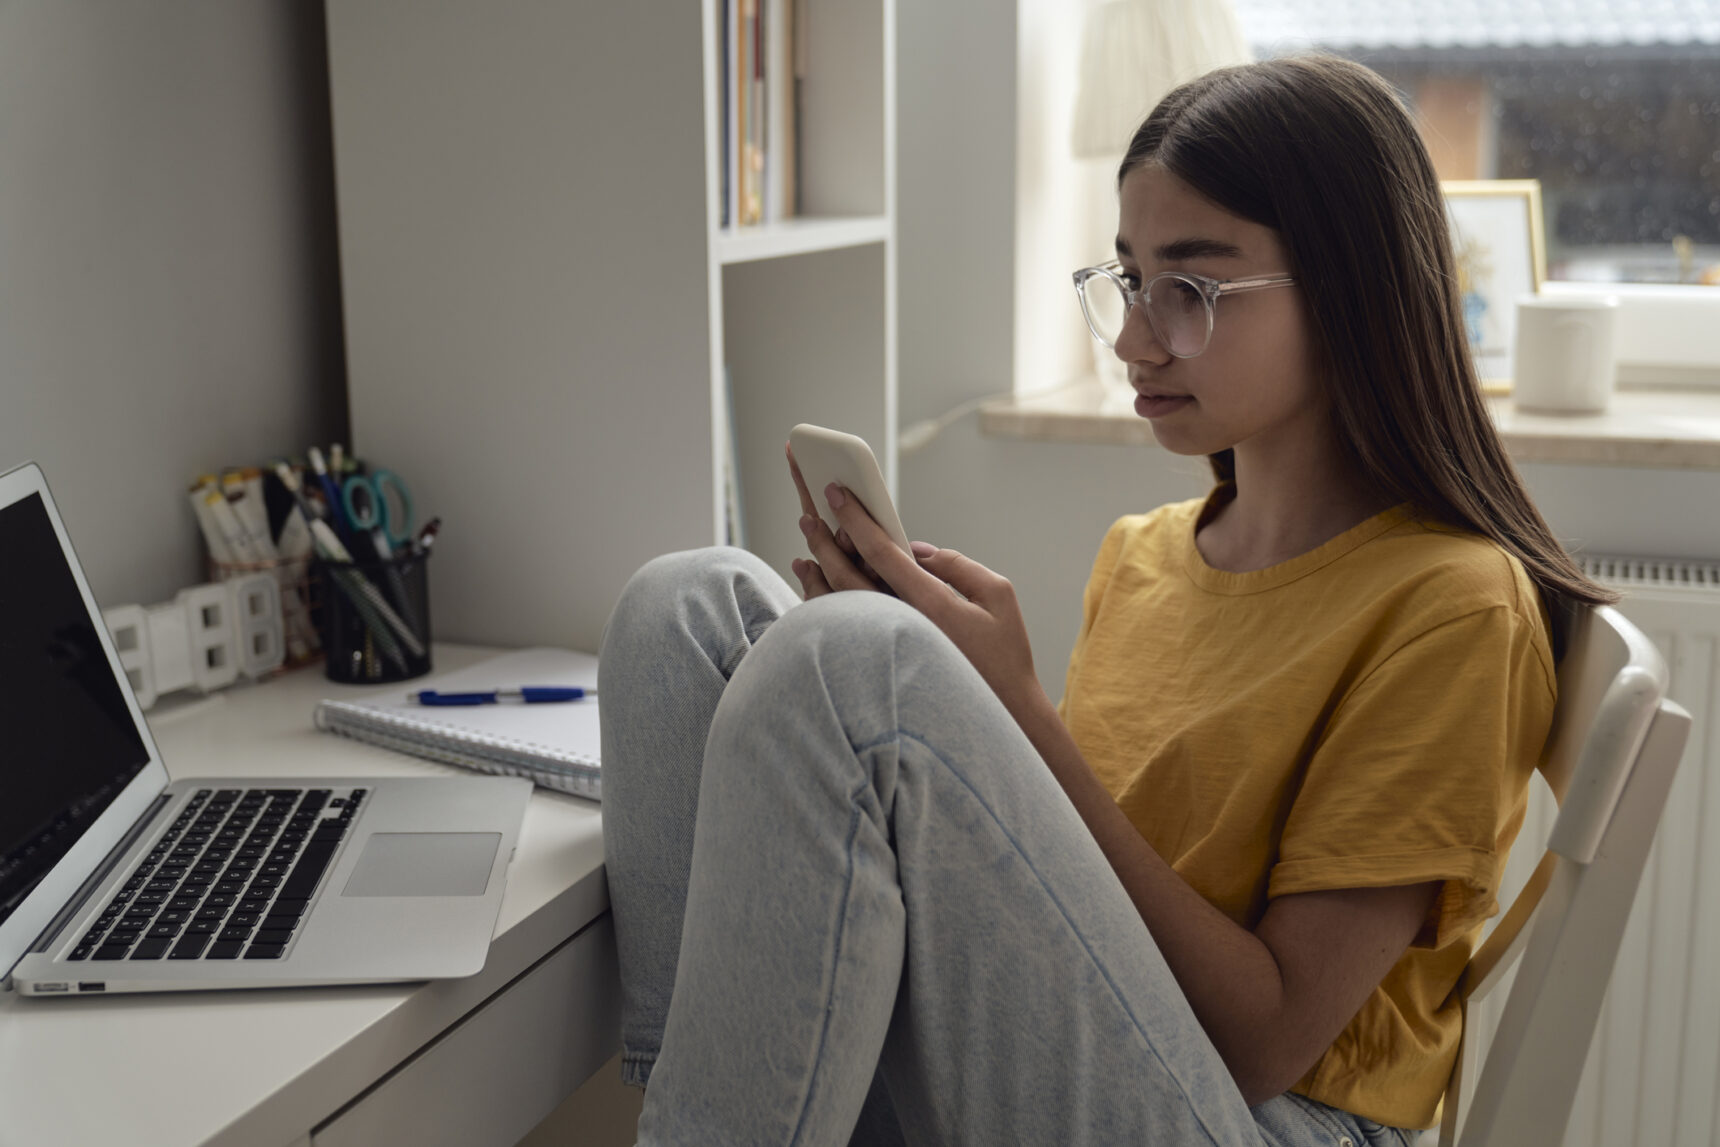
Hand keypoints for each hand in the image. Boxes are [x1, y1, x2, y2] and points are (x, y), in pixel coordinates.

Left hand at [792, 453, 1040, 713]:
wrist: (1002, 713)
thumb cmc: (1004, 654)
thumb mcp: (998, 595)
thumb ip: (956, 564)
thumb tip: (915, 550)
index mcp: (929, 604)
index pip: (881, 552)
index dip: (856, 519)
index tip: (836, 492)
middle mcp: (900, 625)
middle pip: (847, 576)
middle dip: (825, 542)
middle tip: (808, 517)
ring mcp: (887, 648)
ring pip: (839, 605)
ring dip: (819, 573)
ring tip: (805, 550)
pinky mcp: (882, 663)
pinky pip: (845, 631)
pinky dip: (826, 605)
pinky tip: (818, 589)